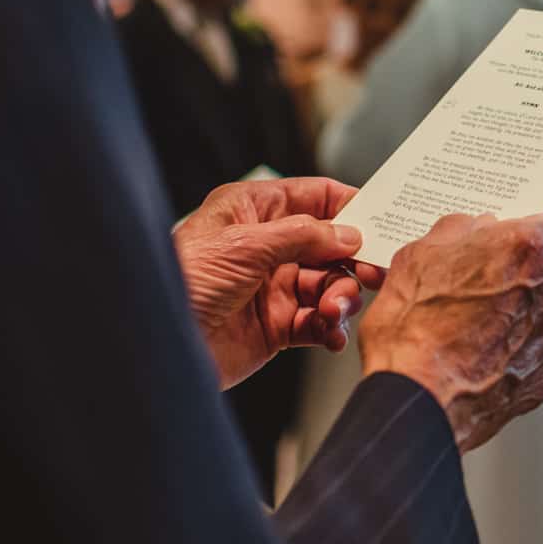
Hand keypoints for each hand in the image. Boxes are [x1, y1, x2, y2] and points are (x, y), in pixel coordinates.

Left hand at [173, 178, 384, 388]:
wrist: (159, 346)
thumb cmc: (184, 282)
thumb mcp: (243, 246)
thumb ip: (302, 235)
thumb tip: (349, 233)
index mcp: (254, 212)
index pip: (314, 197)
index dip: (350, 205)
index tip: (383, 219)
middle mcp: (267, 247)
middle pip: (330, 245)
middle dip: (352, 260)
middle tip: (372, 274)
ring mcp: (273, 287)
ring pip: (328, 285)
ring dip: (341, 298)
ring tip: (334, 311)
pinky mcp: (276, 326)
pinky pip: (317, 322)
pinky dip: (331, 329)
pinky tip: (331, 335)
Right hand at [358, 213, 542, 452]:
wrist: (416, 398)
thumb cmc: (412, 326)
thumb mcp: (417, 255)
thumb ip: (458, 231)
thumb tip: (474, 228)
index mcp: (524, 251)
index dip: (519, 238)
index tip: (499, 247)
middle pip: (538, 276)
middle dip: (510, 280)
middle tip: (469, 292)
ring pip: (532, 317)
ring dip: (507, 319)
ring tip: (462, 333)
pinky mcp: (539, 378)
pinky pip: (526, 356)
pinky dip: (506, 356)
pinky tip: (471, 361)